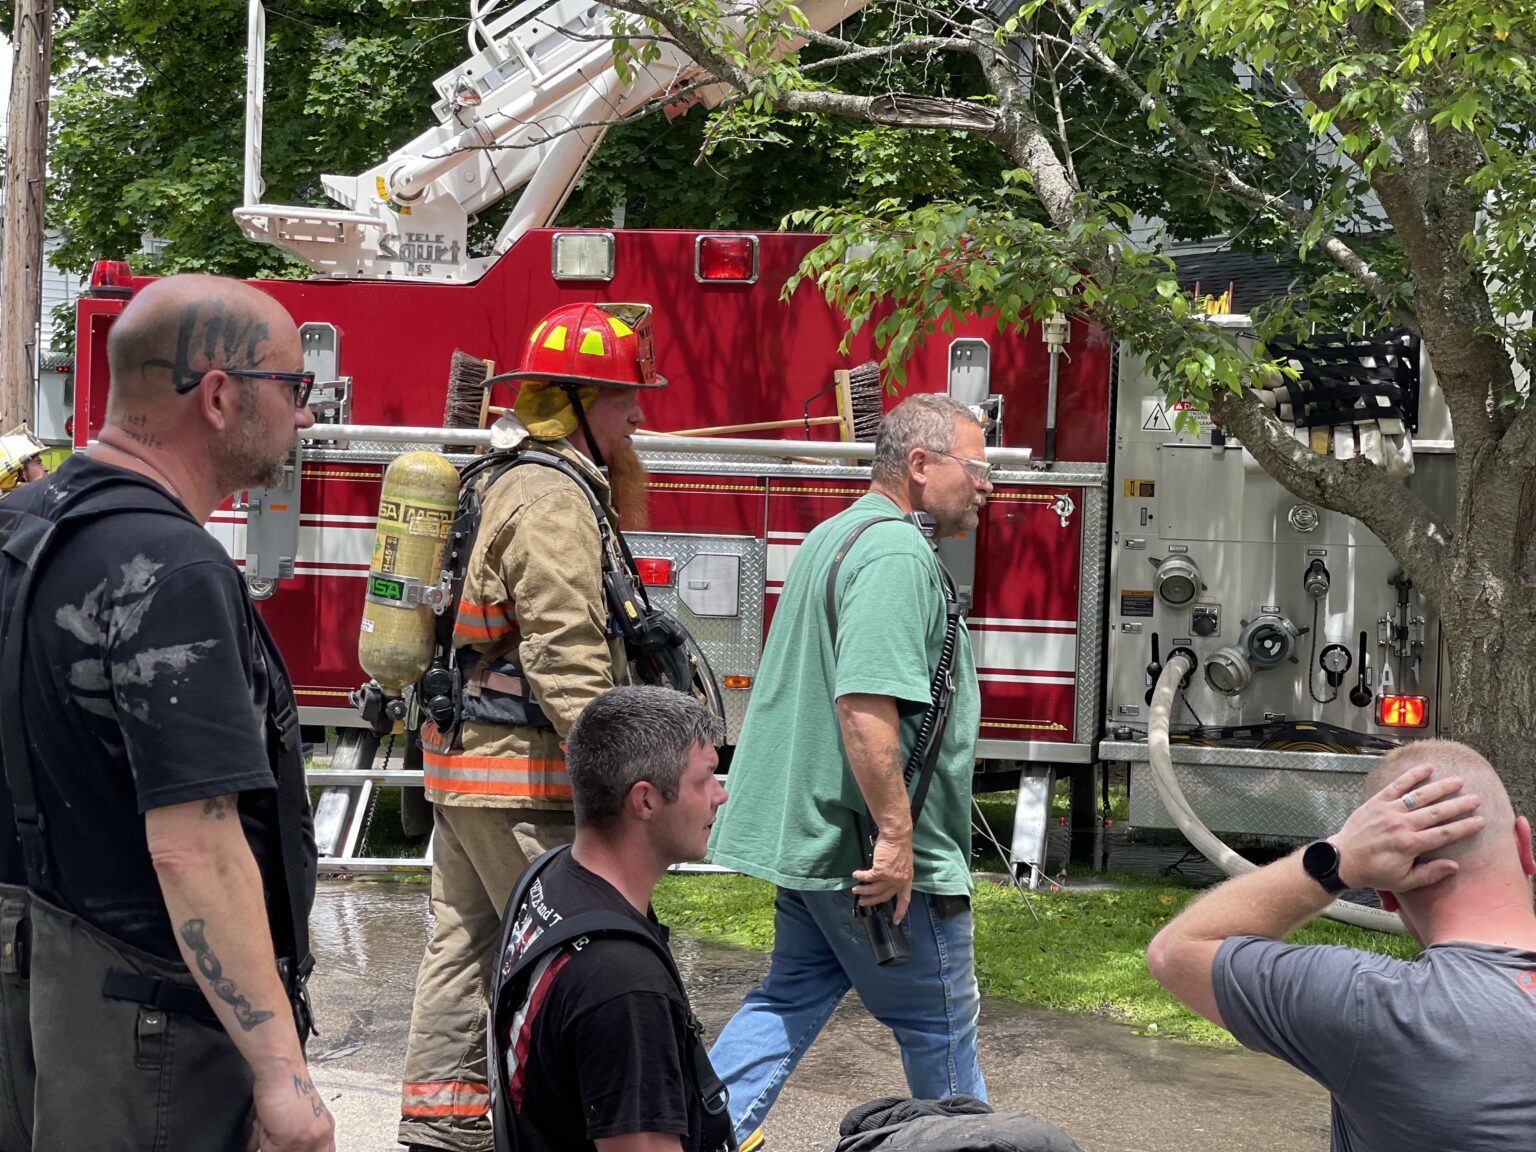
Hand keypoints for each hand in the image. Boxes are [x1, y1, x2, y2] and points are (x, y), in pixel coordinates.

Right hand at [247, 1065, 335, 1151]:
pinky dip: (260, 1135)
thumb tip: (284, 1148)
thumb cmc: (287, 1086)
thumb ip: (299, 1136)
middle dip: (282, 1146)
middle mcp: (321, 1135)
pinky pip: (267, 1150)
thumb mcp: (299, 1116)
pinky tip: (267, 1119)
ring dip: (269, 1139)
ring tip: (271, 1120)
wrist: (281, 1071)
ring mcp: (308, 1139)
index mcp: (325, 1129)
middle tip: (276, 1128)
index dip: (302, 1149)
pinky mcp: (291, 1139)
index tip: (289, 1143)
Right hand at [852, 832, 912, 923]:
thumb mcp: (901, 863)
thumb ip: (895, 873)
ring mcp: (890, 877)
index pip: (905, 899)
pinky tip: (855, 874)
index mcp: (907, 879)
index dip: (900, 911)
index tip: (895, 920)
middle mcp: (899, 881)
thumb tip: (884, 878)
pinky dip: (860, 876)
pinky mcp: (881, 871)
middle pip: (884, 896)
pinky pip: (867, 877)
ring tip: (855, 889)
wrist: (896, 835)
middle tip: (863, 902)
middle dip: (872, 901)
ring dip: (863, 890)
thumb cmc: (898, 845)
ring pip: (874, 889)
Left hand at [1332, 763, 1483, 891]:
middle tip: (1475, 799)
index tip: (1480, 821)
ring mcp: (1388, 811)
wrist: (1342, 859)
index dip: (1464, 827)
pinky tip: (1426, 768)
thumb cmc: (1374, 872)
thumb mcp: (1403, 881)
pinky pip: (1396, 786)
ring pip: (1419, 797)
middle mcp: (1401, 825)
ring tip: (1458, 781)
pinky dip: (1411, 776)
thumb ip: (1430, 874)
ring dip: (1440, 788)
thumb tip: (1454, 866)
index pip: (1444, 834)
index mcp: (1410, 845)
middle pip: (1436, 812)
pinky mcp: (1376, 802)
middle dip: (1458, 805)